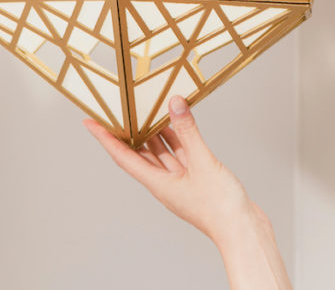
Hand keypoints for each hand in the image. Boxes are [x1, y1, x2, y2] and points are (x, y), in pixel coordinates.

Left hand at [83, 95, 260, 246]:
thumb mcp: (203, 162)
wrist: (243, 230)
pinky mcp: (195, 181)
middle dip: (129, 133)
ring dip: (155, 133)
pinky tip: (179, 126)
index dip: (105, 139)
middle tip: (120, 111)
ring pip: (162, 154)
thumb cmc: (221, 208)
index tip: (91, 124)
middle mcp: (165, 184)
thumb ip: (188, 132)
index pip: (124, 157)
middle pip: (140, 154)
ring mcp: (180, 183)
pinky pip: (180, 156)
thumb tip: (174, 104)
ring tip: (148, 110)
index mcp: (158, 184)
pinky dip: (178, 140)